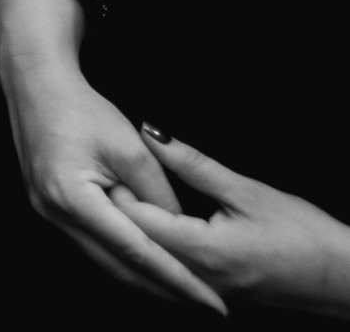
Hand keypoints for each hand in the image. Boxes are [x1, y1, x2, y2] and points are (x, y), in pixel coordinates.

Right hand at [4, 60, 224, 311]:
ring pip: (105, 261)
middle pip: (119, 267)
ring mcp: (49, 214)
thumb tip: (179, 230)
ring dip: (146, 278)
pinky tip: (150, 265)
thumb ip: (159, 194)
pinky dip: (125, 258)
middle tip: (209, 305)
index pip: (136, 251)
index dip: (177, 279)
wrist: (36, 84)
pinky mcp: (52, 207)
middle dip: (165, 290)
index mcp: (72, 198)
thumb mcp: (132, 148)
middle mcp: (55, 214)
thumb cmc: (82, 108)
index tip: (212, 302)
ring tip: (187, 291)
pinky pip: (94, 244)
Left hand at [113, 129, 349, 314]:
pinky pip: (169, 278)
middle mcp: (198, 278)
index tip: (102, 166)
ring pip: (149, 267)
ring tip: (116, 203)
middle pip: (137, 245)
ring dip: (130, 237)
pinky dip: (152, 256)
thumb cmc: (304, 234)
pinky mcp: (215, 294)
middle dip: (115, 214)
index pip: (137, 222)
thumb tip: (151, 134)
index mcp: (202, 251)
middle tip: (102, 179)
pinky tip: (144, 235)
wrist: (344, 278)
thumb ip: (193, 164)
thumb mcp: (247, 191)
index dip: (115, 192)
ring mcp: (206, 292)